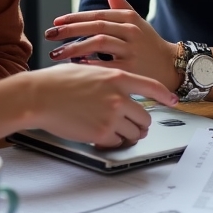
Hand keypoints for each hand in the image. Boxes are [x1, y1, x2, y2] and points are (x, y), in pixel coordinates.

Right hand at [21, 64, 177, 148]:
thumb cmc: (58, 82)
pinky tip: (102, 134)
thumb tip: (121, 88)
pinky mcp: (100, 133)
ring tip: (117, 131)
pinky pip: (118, 142)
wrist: (39, 96)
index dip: (165, 95)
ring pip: (134, 132)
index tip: (173, 101)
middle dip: (140, 123)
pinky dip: (113, 141)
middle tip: (133, 124)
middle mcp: (118, 96)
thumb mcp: (90, 70)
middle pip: (145, 116)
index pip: (151, 87)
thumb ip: (110, 79)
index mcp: (117, 76)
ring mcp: (111, 116)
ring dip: (129, 134)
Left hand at [44, 0, 180, 91]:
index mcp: (129, 18)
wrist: (173, 68)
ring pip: (98, 43)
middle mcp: (131, 31)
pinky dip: (89, 64)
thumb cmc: (150, 45)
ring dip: (74, 47)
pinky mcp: (132, 68)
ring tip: (56, 53)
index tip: (56, 22)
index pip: (98, 15)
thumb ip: (123, 7)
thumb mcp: (140, 23)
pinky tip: (75, 65)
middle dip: (69, 31)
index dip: (76, 17)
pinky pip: (105, 64)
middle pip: (95, 27)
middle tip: (49, 35)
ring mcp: (132, 50)